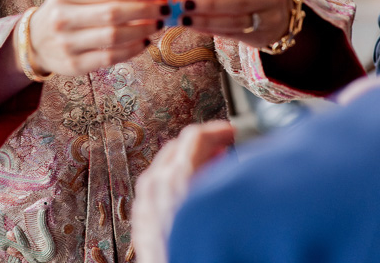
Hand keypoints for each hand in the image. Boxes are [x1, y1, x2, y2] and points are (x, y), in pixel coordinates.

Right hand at [26, 0, 163, 76]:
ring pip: (113, 37)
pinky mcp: (73, 65)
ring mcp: (66, 44)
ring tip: (156, 24)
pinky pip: (109, 58)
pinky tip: (144, 42)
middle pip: (112, 13)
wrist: (35, 42)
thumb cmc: (65, 12)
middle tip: (163, 9)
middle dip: (144, 10)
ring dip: (142, 30)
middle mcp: (62, 18)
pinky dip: (132, 50)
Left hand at [132, 120, 235, 262]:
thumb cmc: (201, 251)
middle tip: (226, 150)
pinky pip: (155, 189)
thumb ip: (227, 180)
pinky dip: (174, 182)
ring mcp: (145, 203)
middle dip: (203, 145)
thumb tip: (238, 162)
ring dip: (188, 163)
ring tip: (211, 173)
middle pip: (178, 147)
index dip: (219, 130)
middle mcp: (156, 187)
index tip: (233, 132)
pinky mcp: (141, 221)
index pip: (196, 137)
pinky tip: (191, 196)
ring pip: (165, 167)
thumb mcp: (221, 207)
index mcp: (177, 180)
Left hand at [183, 0, 292, 45]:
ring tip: (186, 19)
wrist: (277, 10)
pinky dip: (211, 30)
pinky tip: (195, 26)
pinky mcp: (262, 37)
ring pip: (235, 22)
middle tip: (186, 4)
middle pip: (238, 3)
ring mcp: (270, 19)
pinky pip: (232, 34)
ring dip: (206, 22)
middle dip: (209, 5)